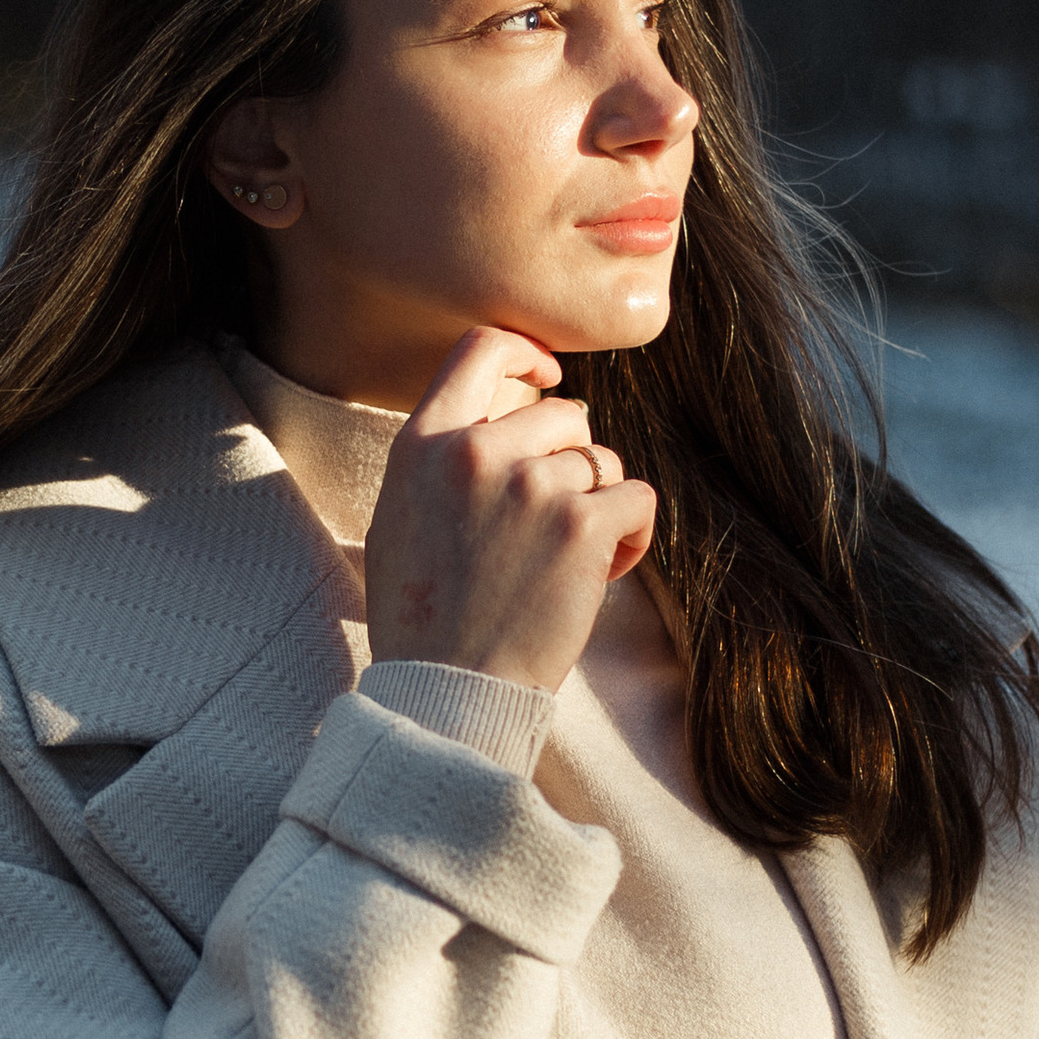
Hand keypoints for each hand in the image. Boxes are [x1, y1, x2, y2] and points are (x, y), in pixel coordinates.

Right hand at [363, 327, 656, 694]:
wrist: (447, 690)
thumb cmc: (423, 617)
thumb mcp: (401, 517)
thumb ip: (442, 460)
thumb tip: (498, 419)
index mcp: (422, 445)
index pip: (481, 348)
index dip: (527, 355)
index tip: (549, 380)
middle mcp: (475, 452)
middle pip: (563, 414)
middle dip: (573, 460)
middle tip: (553, 523)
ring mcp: (530, 485)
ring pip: (602, 461)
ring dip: (600, 505)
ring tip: (569, 560)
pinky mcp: (581, 526)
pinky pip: (637, 499)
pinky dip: (632, 536)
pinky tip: (602, 572)